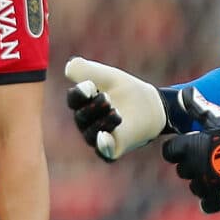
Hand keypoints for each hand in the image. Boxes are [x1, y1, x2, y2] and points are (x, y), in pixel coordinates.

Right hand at [65, 57, 188, 159]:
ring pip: (91, 134)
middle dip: (94, 107)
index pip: (74, 99)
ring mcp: (98, 136)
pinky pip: (103, 152)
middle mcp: (86, 121)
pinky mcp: (112, 149)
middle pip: (81, 117)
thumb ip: (85, 69)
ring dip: (103, 122)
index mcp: (83, 102)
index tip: (91, 86)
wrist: (151, 105)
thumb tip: (69, 67)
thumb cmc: (125, 89)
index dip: (79, 93)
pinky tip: (105, 136)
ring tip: (116, 113)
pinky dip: (102, 145)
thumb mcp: (106, 74)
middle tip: (108, 99)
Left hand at [161, 87, 219, 212]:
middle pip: (181, 170)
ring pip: (194, 187)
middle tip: (209, 155)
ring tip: (216, 170)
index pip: (169, 151)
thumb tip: (184, 93)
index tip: (189, 144)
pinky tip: (217, 191)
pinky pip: (207, 204)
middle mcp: (194, 166)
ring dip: (201, 181)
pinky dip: (211, 200)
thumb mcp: (218, 115)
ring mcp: (206, 183)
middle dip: (191, 164)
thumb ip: (197, 107)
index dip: (178, 148)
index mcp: (190, 146)